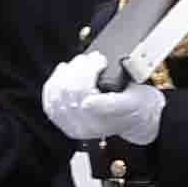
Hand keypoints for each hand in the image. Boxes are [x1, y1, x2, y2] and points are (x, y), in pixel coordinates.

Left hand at [38, 60, 163, 150]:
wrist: (137, 117)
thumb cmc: (137, 106)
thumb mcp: (134, 101)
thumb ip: (112, 104)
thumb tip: (87, 103)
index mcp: (100, 123)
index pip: (82, 94)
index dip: (89, 71)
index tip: (102, 60)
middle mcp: (84, 128)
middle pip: (68, 92)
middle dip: (79, 68)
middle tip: (94, 58)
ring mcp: (71, 125)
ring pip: (56, 95)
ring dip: (67, 73)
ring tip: (81, 63)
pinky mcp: (63, 120)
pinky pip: (49, 103)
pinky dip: (53, 85)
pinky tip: (62, 74)